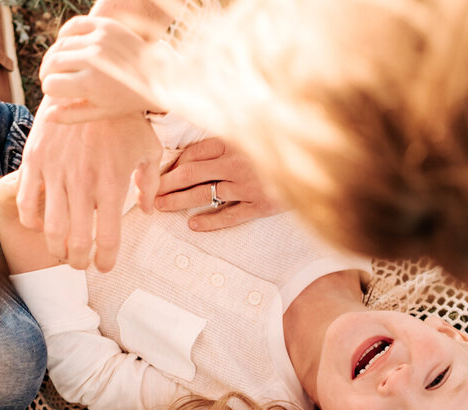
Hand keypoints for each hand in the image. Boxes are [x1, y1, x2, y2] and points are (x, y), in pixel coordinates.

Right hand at [15, 109, 159, 270]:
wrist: (89, 82)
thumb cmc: (122, 118)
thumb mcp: (148, 148)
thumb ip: (150, 183)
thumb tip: (146, 211)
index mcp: (112, 183)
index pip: (108, 238)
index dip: (106, 260)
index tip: (104, 266)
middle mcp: (83, 182)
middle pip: (77, 241)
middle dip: (78, 261)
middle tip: (80, 263)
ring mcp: (56, 172)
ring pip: (50, 229)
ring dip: (56, 248)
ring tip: (62, 251)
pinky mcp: (35, 160)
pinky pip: (26, 203)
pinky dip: (32, 222)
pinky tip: (41, 225)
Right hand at [38, 15, 158, 123]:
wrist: (157, 74)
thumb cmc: (126, 98)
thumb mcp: (100, 112)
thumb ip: (71, 116)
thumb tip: (45, 116)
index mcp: (90, 84)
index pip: (51, 84)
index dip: (50, 89)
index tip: (56, 92)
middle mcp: (93, 60)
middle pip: (52, 63)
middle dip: (46, 73)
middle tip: (49, 78)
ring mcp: (98, 40)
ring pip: (60, 45)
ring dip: (54, 56)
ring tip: (57, 65)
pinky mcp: (104, 26)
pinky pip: (72, 26)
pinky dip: (64, 36)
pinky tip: (66, 46)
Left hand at [156, 138, 282, 230]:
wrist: (320, 159)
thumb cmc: (286, 139)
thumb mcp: (257, 127)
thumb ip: (232, 130)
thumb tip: (205, 126)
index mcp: (234, 141)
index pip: (194, 152)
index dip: (173, 162)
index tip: (158, 169)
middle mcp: (236, 163)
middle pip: (191, 173)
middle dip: (166, 182)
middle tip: (148, 192)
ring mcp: (248, 186)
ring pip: (204, 194)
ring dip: (179, 201)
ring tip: (160, 207)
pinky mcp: (261, 205)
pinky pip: (230, 215)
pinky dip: (211, 221)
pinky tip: (193, 225)